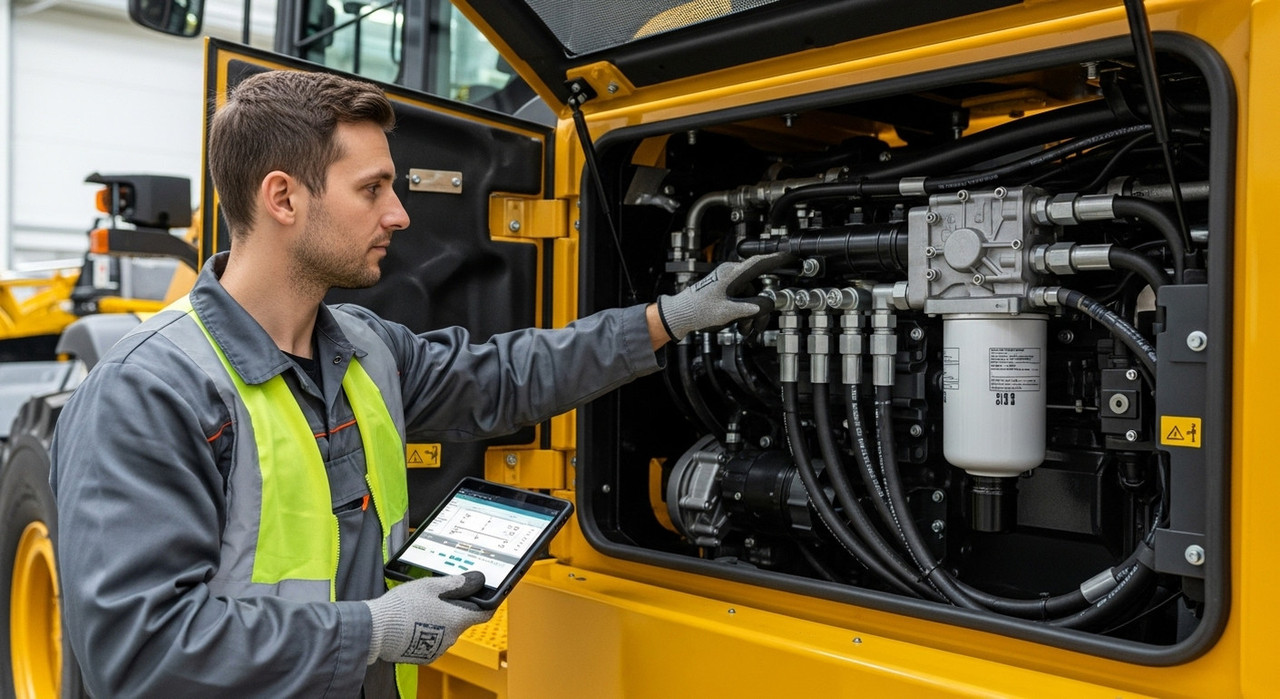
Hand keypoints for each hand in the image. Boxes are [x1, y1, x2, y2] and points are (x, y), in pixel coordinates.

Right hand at [364, 571, 494, 664]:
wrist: (377, 630)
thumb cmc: (403, 607)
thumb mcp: (430, 586)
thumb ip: (454, 583)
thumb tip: (474, 580)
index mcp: (457, 620)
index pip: (484, 614)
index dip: (487, 603)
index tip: (486, 597)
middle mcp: (451, 638)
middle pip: (461, 620)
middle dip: (454, 609)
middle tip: (437, 598)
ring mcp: (438, 648)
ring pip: (446, 631)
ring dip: (439, 621)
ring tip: (420, 610)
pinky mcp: (424, 656)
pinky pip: (432, 641)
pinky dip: (427, 632)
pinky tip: (414, 623)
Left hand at [656, 252, 791, 341]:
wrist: (681, 314)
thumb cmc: (698, 311)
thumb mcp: (727, 312)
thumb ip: (749, 307)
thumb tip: (766, 304)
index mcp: (732, 275)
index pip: (759, 263)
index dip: (778, 258)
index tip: (792, 255)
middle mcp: (732, 274)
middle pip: (759, 289)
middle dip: (759, 310)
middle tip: (754, 328)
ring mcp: (729, 281)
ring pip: (753, 297)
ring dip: (751, 315)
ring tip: (742, 329)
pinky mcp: (727, 288)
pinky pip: (744, 299)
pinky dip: (745, 313)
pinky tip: (738, 325)